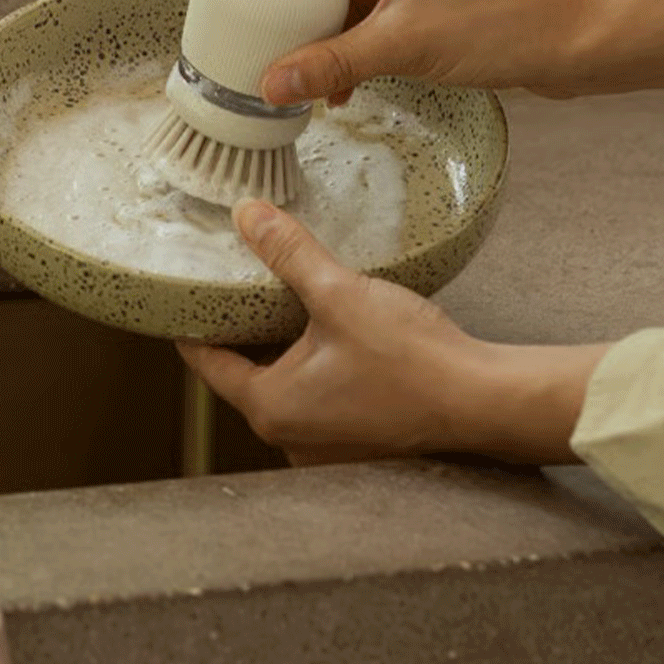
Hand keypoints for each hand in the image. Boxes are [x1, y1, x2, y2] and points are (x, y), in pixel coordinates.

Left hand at [178, 199, 608, 466]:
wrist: (483, 400)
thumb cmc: (409, 357)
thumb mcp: (339, 295)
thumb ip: (289, 254)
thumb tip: (247, 215)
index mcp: (271, 408)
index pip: (207, 363)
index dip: (191, 325)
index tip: (180, 297)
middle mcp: (290, 438)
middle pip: (246, 375)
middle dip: (242, 332)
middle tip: (235, 287)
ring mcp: (326, 448)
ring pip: (286, 387)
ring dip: (283, 350)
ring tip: (283, 303)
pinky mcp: (359, 442)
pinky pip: (319, 399)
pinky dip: (315, 367)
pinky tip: (332, 335)